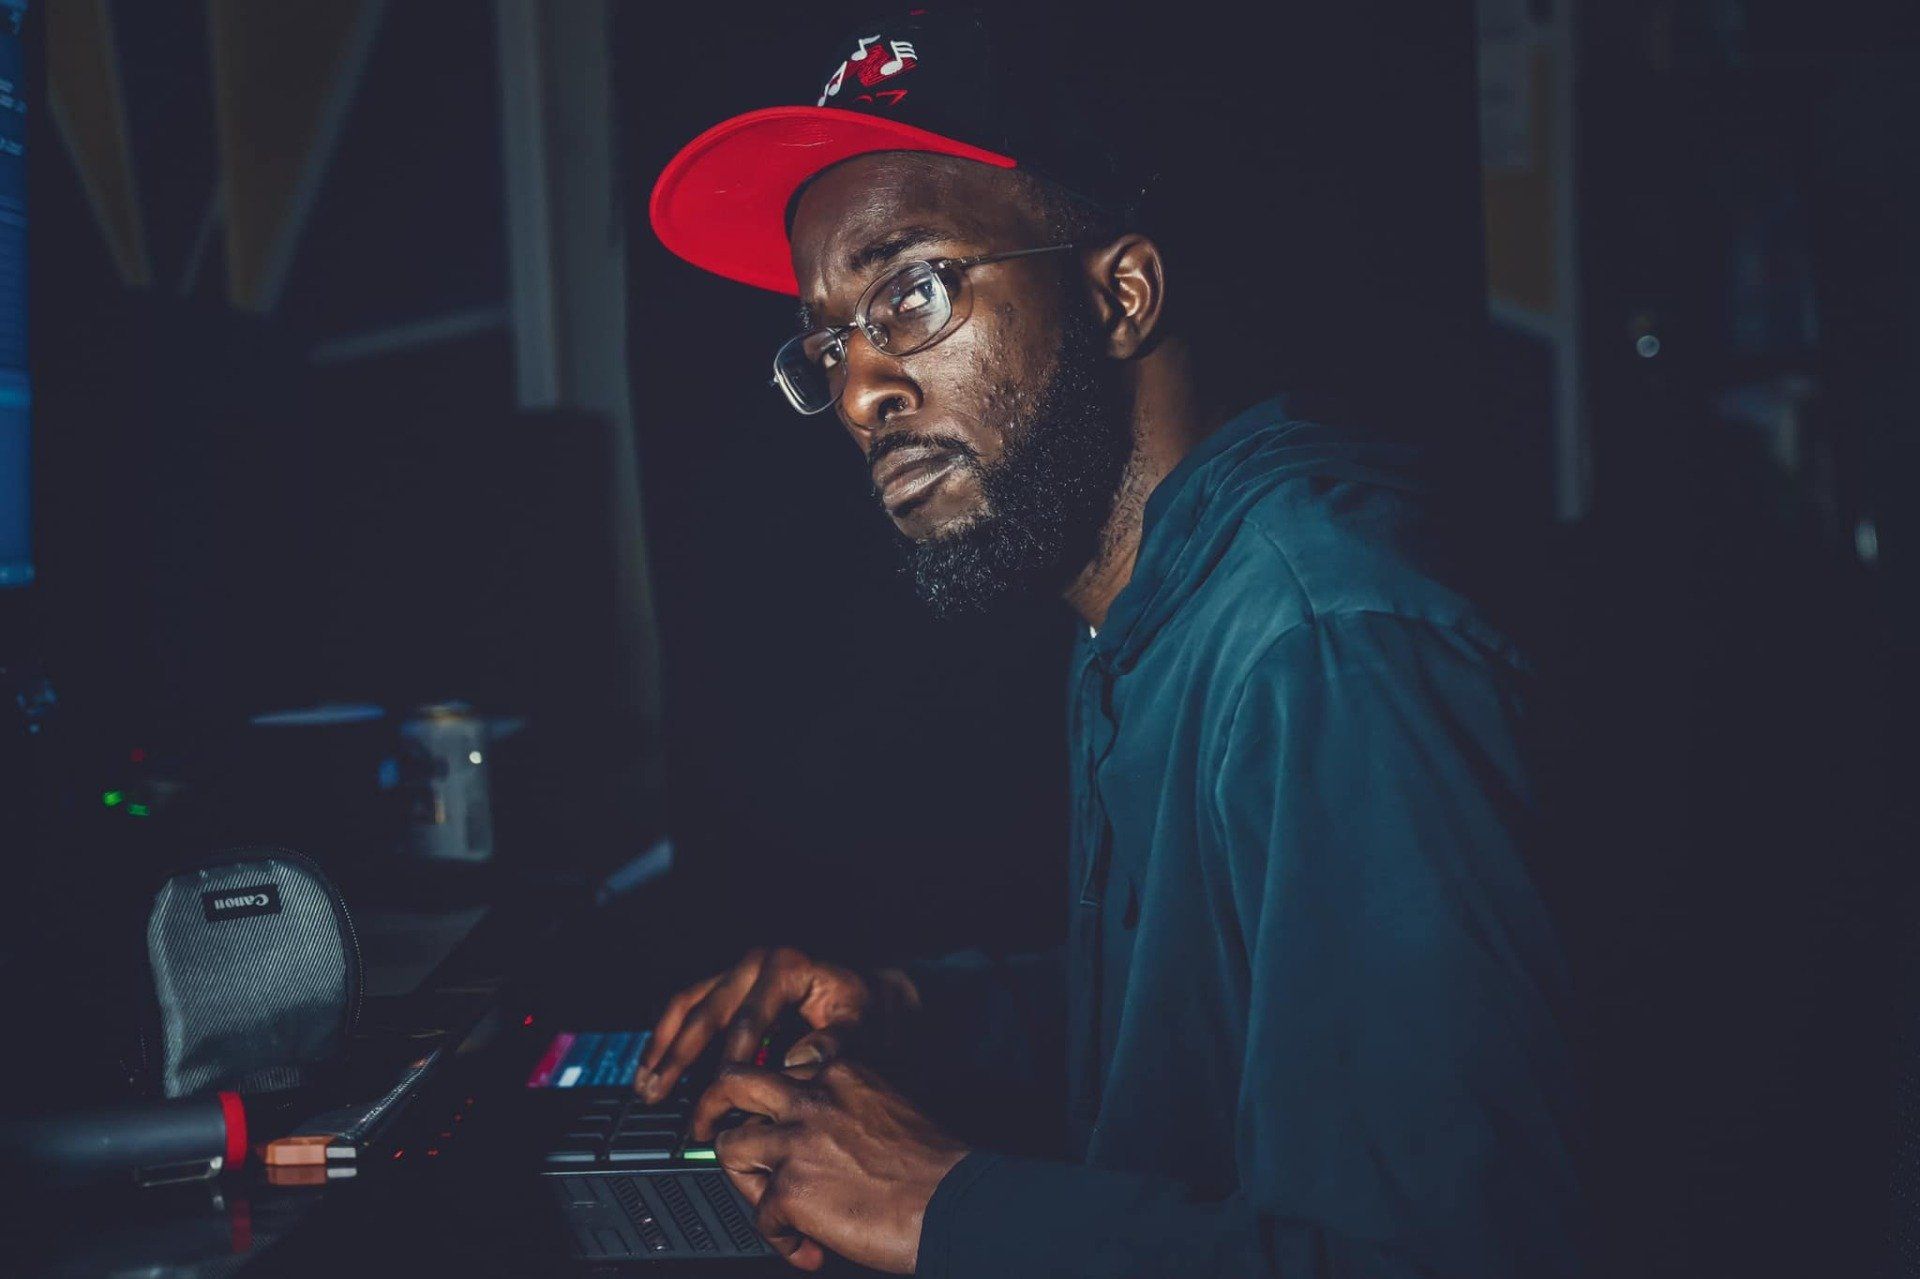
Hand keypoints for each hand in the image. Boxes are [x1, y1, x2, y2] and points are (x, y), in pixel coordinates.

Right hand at [634, 947, 918, 1102]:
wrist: (877, 989)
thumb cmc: (870, 1008)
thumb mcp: (862, 1023)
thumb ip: (834, 1044)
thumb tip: (798, 1062)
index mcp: (786, 967)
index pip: (747, 1023)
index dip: (728, 1066)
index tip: (715, 1103)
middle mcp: (757, 963)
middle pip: (705, 1011)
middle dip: (678, 1057)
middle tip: (656, 1095)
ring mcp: (742, 970)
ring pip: (688, 1005)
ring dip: (664, 1047)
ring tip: (644, 1085)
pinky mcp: (734, 983)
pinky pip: (692, 1006)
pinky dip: (671, 1036)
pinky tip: (656, 1064)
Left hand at [697, 1059, 968, 1272]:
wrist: (956, 1203)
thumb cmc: (937, 1167)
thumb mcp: (889, 1107)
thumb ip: (847, 1109)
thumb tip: (819, 1140)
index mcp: (842, 1071)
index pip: (783, 1066)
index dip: (773, 1095)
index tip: (771, 1113)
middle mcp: (812, 1096)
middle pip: (733, 1081)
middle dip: (710, 1105)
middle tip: (707, 1128)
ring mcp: (796, 1140)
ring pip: (729, 1146)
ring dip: (744, 1183)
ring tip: (770, 1208)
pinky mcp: (791, 1189)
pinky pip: (762, 1218)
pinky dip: (782, 1241)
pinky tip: (808, 1249)